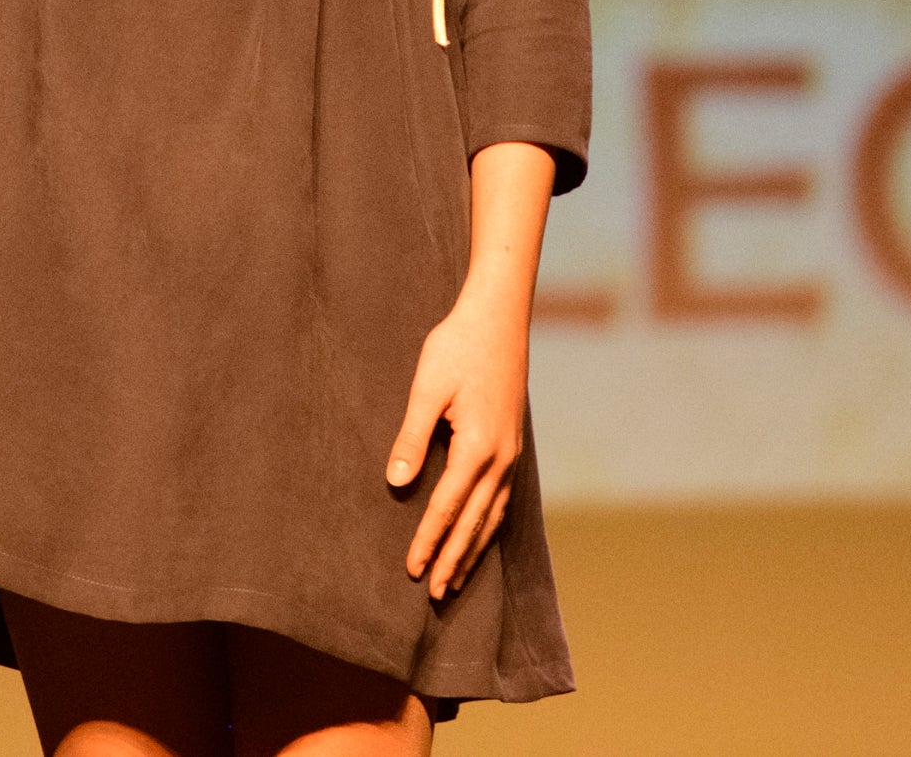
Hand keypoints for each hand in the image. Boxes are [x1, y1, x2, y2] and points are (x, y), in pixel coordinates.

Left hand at [387, 283, 529, 599]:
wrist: (499, 315)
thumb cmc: (457, 346)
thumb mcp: (427, 389)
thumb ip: (412, 437)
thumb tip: (397, 483)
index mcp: (478, 447)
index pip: (447, 507)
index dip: (429, 541)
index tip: (412, 569)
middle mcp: (501, 458)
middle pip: (474, 522)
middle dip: (453, 559)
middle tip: (434, 595)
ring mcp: (512, 453)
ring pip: (492, 515)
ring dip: (473, 549)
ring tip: (455, 579)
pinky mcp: (513, 443)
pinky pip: (502, 498)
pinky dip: (489, 525)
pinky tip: (480, 534)